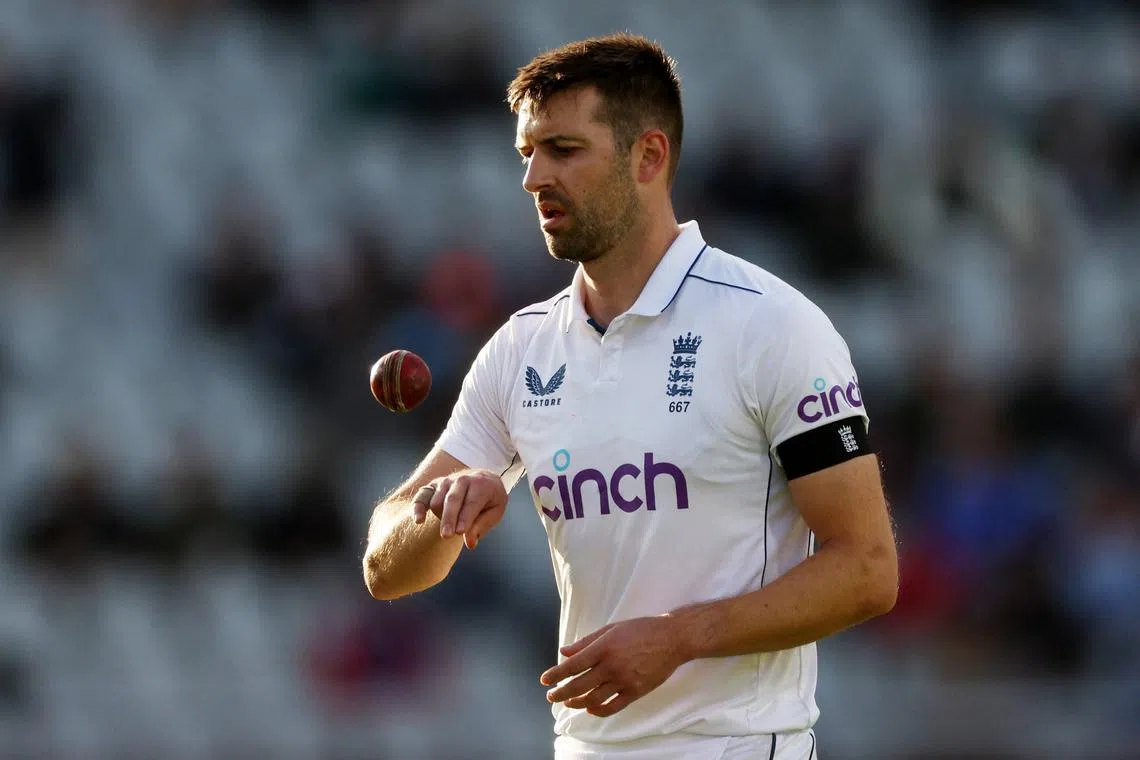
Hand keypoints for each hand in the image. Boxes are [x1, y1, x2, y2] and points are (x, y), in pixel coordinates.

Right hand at [411, 469, 506, 549]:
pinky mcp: (434, 486)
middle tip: (446, 536)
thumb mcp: (495, 512)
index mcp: (481, 485)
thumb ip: (482, 526)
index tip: (459, 532)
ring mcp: (446, 482)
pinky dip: (418, 508)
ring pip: (437, 500)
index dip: (465, 518)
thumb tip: (470, 543)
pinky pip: (422, 496)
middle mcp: (462, 480)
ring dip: (439, 516)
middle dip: (449, 518)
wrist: (482, 480)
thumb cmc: (488, 500)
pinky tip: (419, 521)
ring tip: (446, 534)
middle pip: (452, 499)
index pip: (471, 502)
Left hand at [540, 616, 689, 717]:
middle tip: (551, 696)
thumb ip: (586, 642)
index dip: (555, 674)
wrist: (672, 639)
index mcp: (603, 648)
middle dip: (561, 693)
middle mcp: (611, 666)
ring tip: (568, 702)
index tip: (544, 680)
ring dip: (576, 703)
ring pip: (593, 699)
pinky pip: (612, 707)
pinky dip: (598, 710)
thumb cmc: (640, 629)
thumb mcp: (611, 629)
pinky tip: (589, 708)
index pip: (572, 666)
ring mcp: (624, 681)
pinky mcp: (635, 692)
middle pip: (578, 686)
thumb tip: (564, 652)